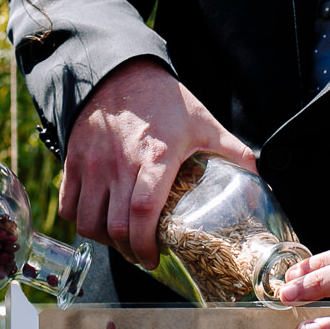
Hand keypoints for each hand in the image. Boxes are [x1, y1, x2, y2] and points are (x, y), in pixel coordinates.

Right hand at [60, 56, 257, 264]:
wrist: (118, 70)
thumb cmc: (163, 99)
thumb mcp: (203, 122)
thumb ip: (233, 151)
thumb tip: (261, 177)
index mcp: (155, 158)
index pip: (142, 212)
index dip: (146, 244)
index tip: (155, 258)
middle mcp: (119, 164)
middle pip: (114, 226)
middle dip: (128, 251)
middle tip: (142, 255)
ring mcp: (92, 164)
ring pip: (88, 221)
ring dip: (104, 240)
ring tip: (120, 240)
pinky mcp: (73, 160)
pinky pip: (68, 204)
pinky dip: (79, 220)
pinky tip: (97, 220)